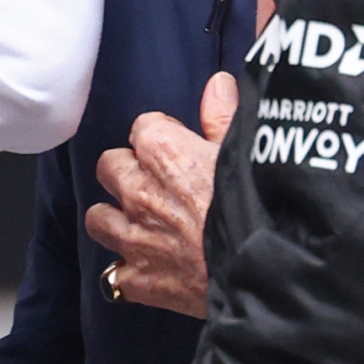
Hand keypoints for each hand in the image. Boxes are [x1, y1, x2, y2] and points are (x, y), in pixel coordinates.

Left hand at [84, 70, 240, 318]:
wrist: (266, 274)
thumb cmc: (261, 208)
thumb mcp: (247, 152)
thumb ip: (224, 116)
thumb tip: (217, 84)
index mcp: (162, 151)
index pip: (143, 127)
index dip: (163, 137)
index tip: (180, 149)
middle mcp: (137, 190)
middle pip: (109, 167)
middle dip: (127, 172)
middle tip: (155, 184)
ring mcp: (133, 237)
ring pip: (98, 217)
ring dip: (116, 218)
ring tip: (141, 224)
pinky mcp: (138, 279)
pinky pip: (114, 273)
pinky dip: (129, 271)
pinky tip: (150, 268)